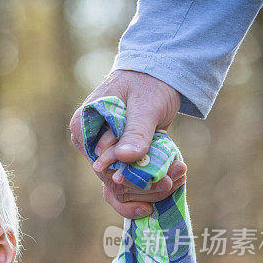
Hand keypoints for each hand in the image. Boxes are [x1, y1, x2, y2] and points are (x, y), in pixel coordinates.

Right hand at [69, 70, 185, 217]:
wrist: (156, 74)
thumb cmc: (147, 83)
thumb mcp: (145, 106)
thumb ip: (135, 132)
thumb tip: (124, 157)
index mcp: (83, 128)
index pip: (100, 166)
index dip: (128, 178)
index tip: (161, 180)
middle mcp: (88, 144)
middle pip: (111, 180)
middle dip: (144, 185)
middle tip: (175, 179)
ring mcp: (102, 153)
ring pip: (121, 185)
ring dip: (150, 188)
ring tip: (178, 176)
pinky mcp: (118, 158)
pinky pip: (130, 179)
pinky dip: (150, 183)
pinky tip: (170, 179)